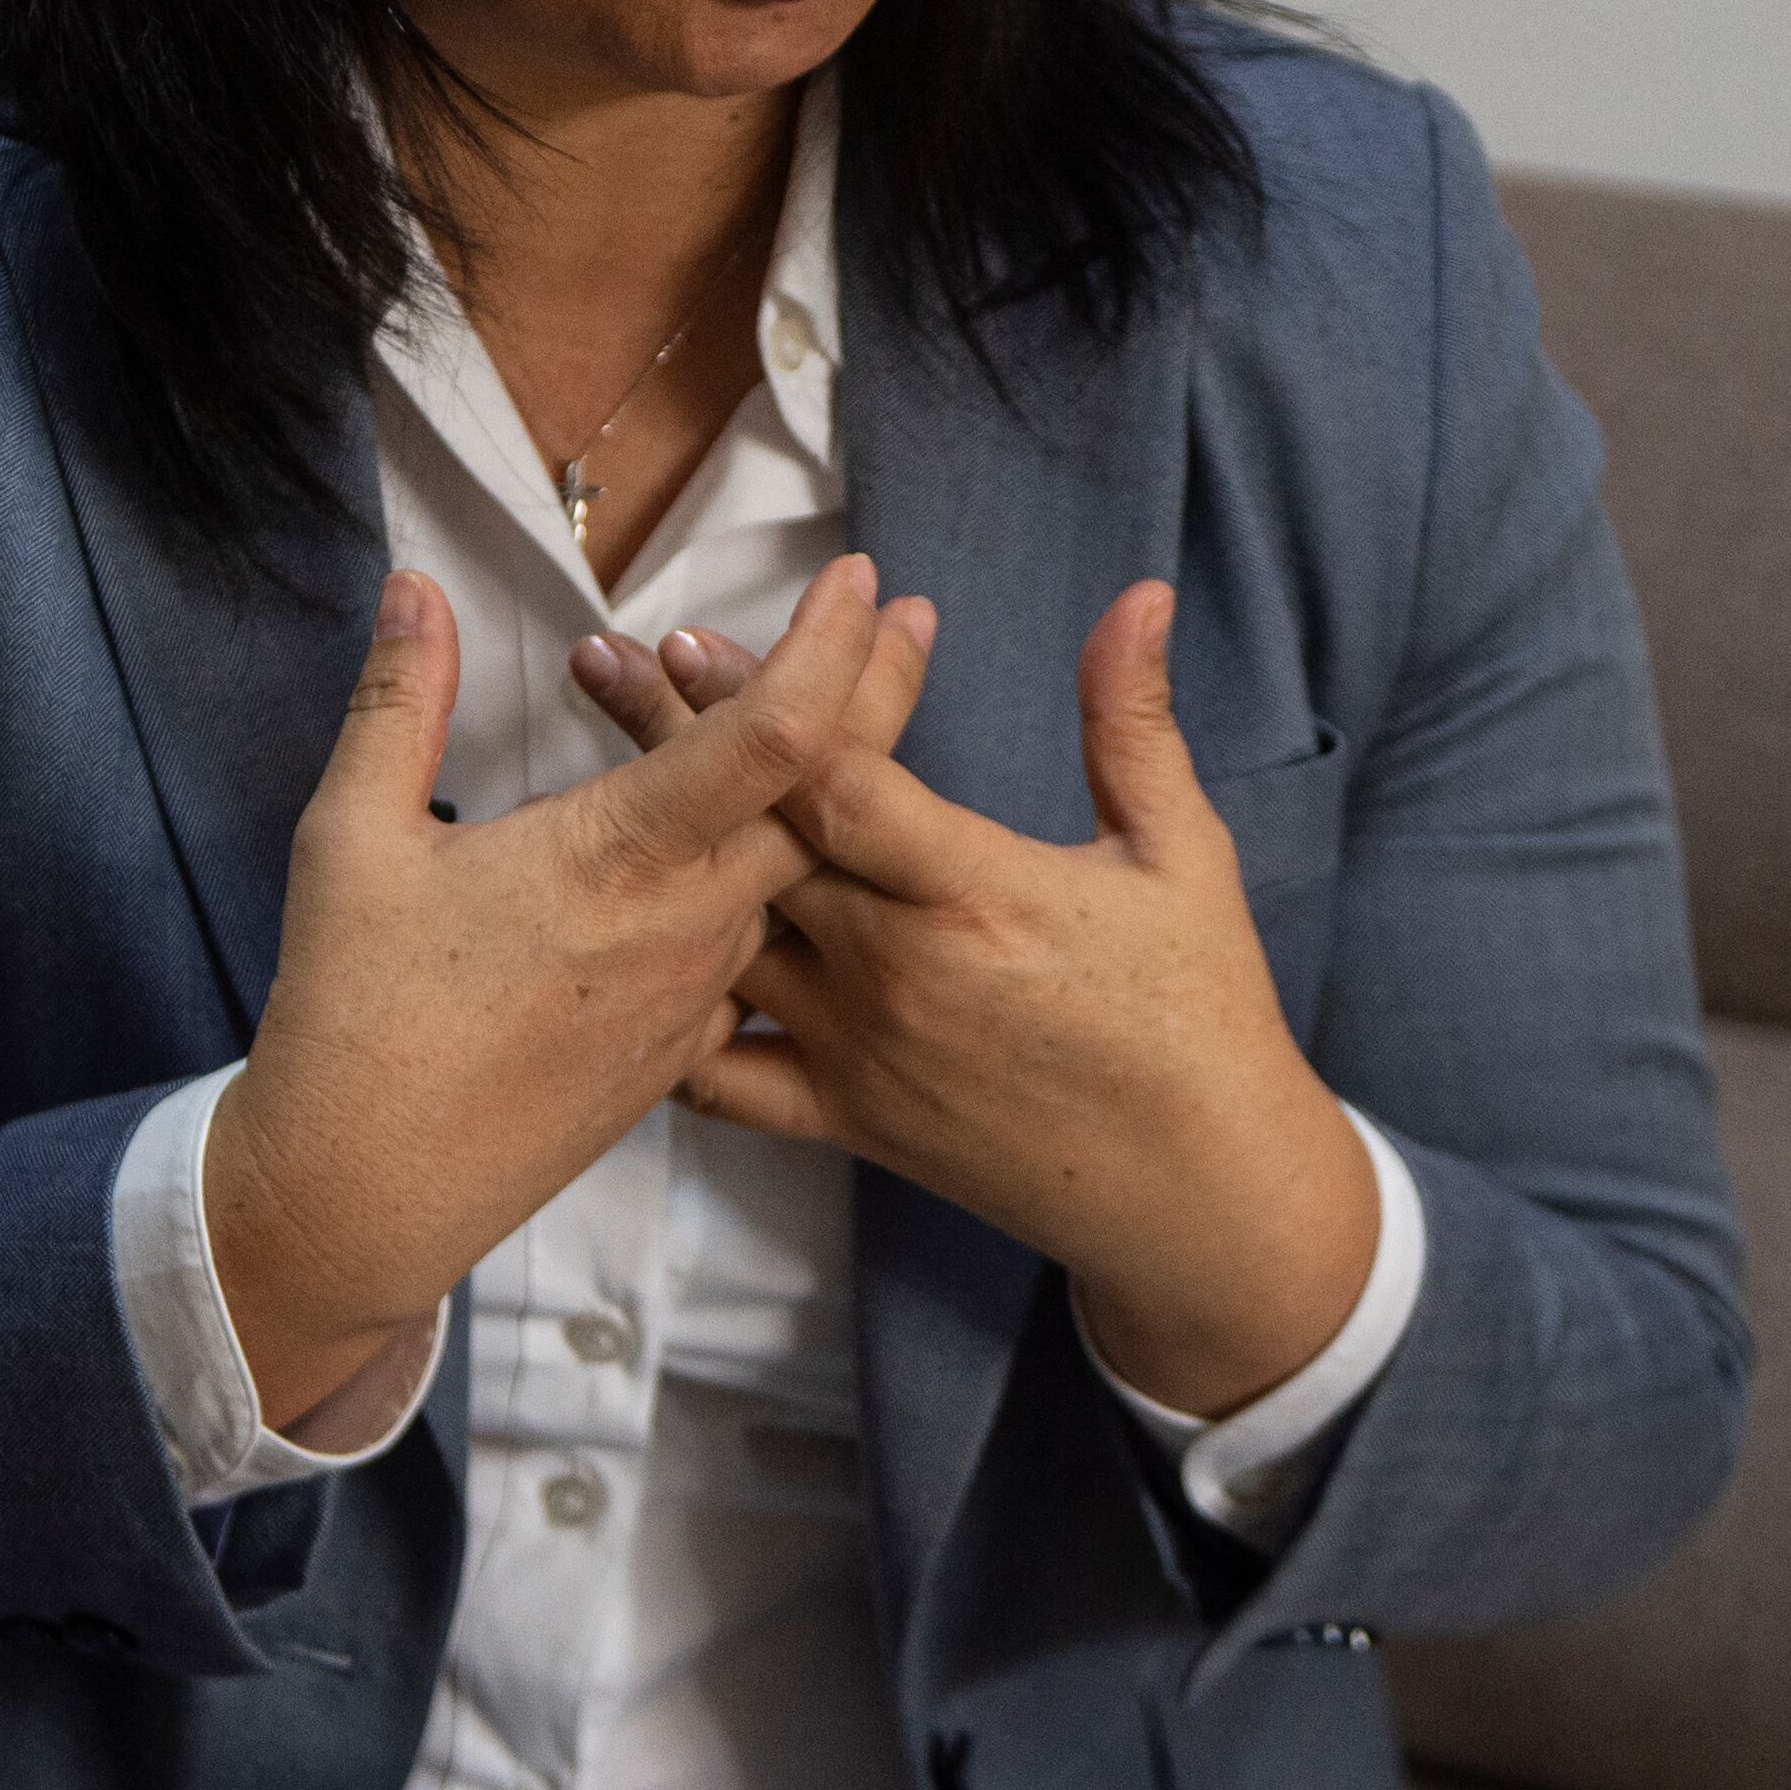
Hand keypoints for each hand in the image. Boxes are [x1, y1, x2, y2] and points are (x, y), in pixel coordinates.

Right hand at [203, 553, 920, 1431]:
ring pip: (793, 870)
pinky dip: (763, 878)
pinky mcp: (683, 1053)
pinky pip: (754, 949)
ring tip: (843, 708)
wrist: (364, 1199)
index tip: (861, 576)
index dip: (829, 648)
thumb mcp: (350, 841)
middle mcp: (687, 924)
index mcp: (622, 857)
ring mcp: (697, 997)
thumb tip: (413, 586)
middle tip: (905, 617)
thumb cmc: (353, 1019)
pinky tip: (760, 850)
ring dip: (816, 785)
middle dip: (875, 692)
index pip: (773, 736)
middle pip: (827, 795)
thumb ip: (397, 700)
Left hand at [599, 581, 1377, 1419]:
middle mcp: (895, 970)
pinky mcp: (844, 1120)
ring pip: (725, 940)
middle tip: (603, 662)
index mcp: (974, 893)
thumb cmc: (1200, 1012)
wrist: (1199, 1193)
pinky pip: (724, 1079)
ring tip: (590, 780)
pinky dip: (668, 1026)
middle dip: (676, 743)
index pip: (837, 783)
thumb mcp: (1182, 854)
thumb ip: (1132, 722)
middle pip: (755, 839)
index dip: (768, 704)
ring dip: (659, 858)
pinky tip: (625, 966)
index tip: (702, 635)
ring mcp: (857, 1051)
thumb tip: (1138, 595)